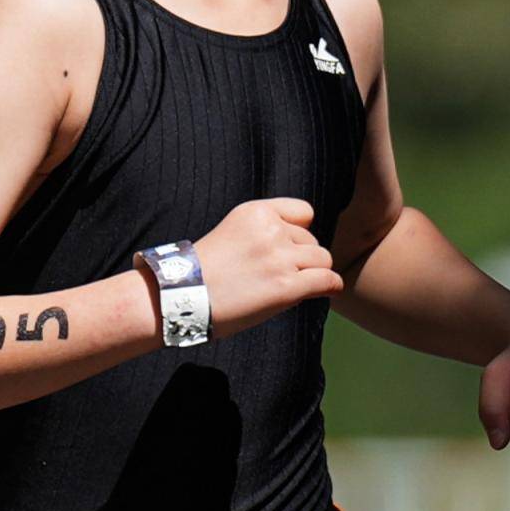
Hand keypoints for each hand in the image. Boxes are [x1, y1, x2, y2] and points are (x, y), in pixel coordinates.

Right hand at [184, 197, 344, 338]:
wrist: (179, 297)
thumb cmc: (201, 274)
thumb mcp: (232, 234)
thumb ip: (263, 233)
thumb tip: (301, 250)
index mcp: (256, 212)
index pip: (304, 212)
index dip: (300, 232)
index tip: (290, 248)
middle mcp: (271, 230)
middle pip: (312, 240)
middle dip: (303, 258)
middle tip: (281, 277)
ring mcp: (280, 257)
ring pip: (323, 259)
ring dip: (314, 273)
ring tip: (296, 286)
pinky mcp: (286, 286)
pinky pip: (327, 280)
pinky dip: (330, 286)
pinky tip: (326, 291)